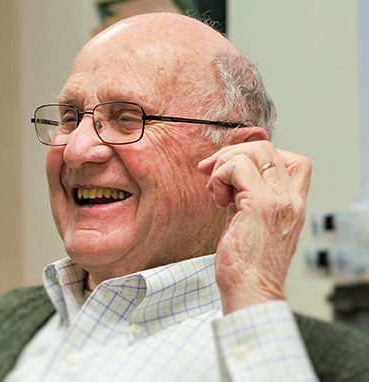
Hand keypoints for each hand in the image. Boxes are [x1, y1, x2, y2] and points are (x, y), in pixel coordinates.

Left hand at [198, 141, 311, 314]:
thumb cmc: (246, 267)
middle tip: (210, 176)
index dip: (256, 155)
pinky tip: (217, 202)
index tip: (230, 173)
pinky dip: (219, 178)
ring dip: (223, 167)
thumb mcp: (251, 225)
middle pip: (266, 148)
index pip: (290, 159)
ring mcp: (278, 200)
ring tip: (217, 195)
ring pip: (252, 152)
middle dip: (231, 154)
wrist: (251, 293)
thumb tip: (228, 178)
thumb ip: (247, 200)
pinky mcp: (260, 204)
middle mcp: (291, 199)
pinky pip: (236, 168)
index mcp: (292, 203)